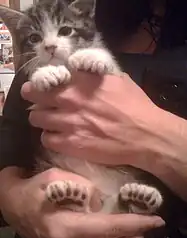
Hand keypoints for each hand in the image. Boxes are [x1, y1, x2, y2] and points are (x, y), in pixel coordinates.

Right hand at [0, 167, 163, 237]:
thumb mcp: (55, 176)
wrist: (12, 204)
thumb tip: (100, 200)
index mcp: (64, 228)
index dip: (133, 225)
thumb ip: (81, 187)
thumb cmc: (32, 188)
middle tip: (145, 227)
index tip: (155, 220)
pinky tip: (114, 236)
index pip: (107, 229)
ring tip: (134, 232)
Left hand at [21, 71, 159, 166]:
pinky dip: (49, 137)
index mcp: (81, 82)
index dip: (39, 82)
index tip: (39, 86)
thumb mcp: (118, 80)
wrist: (145, 136)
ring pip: (36, 118)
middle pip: (34, 97)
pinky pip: (46, 139)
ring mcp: (68, 123)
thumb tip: (81, 72)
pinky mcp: (71, 144)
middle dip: (33, 98)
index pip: (45, 78)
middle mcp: (70, 100)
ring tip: (49, 121)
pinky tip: (58, 137)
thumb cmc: (135, 106)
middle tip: (38, 102)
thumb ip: (96, 75)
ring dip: (41, 118)